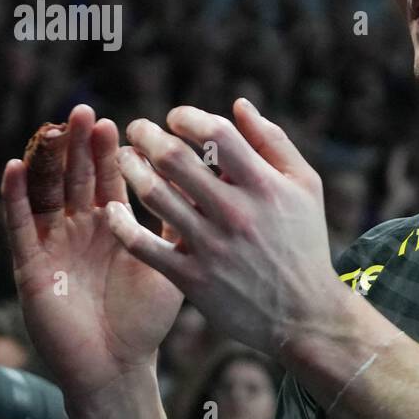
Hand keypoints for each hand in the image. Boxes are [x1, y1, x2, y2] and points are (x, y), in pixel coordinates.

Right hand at [1, 104, 184, 399]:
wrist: (116, 368)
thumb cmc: (145, 320)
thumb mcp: (168, 264)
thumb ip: (177, 227)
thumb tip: (208, 185)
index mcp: (114, 227)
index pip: (112, 179)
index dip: (115, 152)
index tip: (126, 123)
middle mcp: (81, 230)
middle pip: (79, 178)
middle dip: (84, 146)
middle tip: (90, 112)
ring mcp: (55, 244)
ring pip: (49, 192)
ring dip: (52, 160)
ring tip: (58, 127)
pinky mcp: (31, 265)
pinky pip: (20, 225)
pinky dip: (15, 196)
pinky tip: (15, 166)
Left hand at [107, 98, 347, 356]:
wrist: (304, 314)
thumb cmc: (304, 242)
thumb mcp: (305, 187)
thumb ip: (273, 142)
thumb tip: (239, 105)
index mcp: (265, 186)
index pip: (217, 133)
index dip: (187, 116)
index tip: (175, 118)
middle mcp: (237, 213)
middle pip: (176, 159)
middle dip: (148, 134)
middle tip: (138, 129)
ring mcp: (212, 247)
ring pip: (154, 195)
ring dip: (131, 168)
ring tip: (124, 158)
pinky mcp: (192, 278)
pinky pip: (143, 245)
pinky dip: (122, 223)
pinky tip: (112, 208)